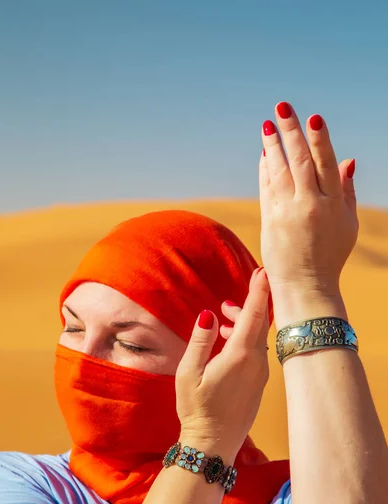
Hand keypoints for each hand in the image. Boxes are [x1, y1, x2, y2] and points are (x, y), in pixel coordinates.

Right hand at [175, 268, 269, 462]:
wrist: (214, 444)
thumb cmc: (197, 408)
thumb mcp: (189, 371)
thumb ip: (200, 340)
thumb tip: (209, 314)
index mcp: (240, 356)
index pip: (255, 314)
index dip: (259, 290)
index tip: (262, 271)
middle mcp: (257, 362)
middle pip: (258, 324)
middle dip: (247, 307)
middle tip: (226, 304)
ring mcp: (261, 374)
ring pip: (258, 338)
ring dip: (244, 325)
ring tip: (222, 322)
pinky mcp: (259, 383)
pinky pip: (257, 352)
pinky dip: (245, 340)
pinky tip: (227, 344)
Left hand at [260, 102, 357, 325]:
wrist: (305, 285)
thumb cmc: (330, 254)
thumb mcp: (347, 224)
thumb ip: (346, 190)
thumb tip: (348, 159)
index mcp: (333, 204)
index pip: (326, 165)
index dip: (319, 140)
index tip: (313, 117)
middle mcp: (309, 206)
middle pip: (299, 162)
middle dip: (290, 132)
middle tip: (282, 108)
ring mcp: (287, 213)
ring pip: (279, 171)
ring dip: (273, 146)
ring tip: (268, 126)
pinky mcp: (270, 221)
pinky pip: (266, 188)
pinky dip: (265, 169)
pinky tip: (265, 153)